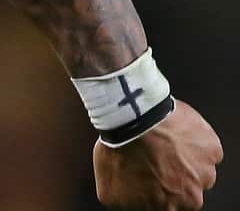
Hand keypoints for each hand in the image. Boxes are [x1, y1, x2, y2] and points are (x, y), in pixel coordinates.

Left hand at [94, 98, 222, 209]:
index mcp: (169, 208)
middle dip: (174, 175)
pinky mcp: (212, 150)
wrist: (131, 121)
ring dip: (186, 158)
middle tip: (156, 157)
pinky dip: (196, 141)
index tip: (150, 175)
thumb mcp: (110, 191)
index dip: (158, 188)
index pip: (169, 203)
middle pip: (187, 189)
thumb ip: (128, 203)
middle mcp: (191, 196)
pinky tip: (176, 132)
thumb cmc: (119, 153)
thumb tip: (130, 203)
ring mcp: (204, 172)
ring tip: (164, 143)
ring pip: (199, 169)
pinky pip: (207, 148)